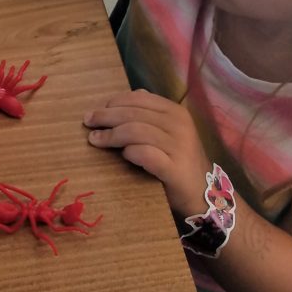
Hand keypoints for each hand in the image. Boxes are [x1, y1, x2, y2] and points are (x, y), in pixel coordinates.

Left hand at [83, 90, 209, 212]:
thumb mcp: (168, 132)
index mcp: (175, 112)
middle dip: (106, 117)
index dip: (114, 103)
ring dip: (111, 135)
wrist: (203, 192)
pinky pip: (146, 154)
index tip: (96, 111)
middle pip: (134, 114)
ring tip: (95, 140)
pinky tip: (123, 154)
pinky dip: (131, 152)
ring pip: (136, 131)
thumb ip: (149, 116)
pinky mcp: (174, 168)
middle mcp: (179, 125)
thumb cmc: (178, 160)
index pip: (140, 99)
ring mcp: (178, 146)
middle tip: (88, 122)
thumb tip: (120, 102)